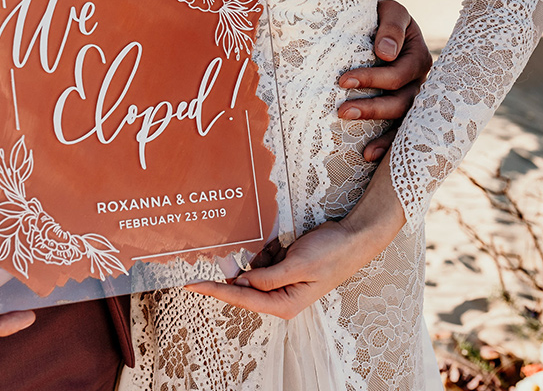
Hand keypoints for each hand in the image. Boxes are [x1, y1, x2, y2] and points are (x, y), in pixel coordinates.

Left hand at [187, 160, 404, 318]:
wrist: (350, 238)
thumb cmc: (331, 254)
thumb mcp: (298, 265)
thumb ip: (268, 278)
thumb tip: (241, 283)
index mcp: (284, 304)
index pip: (241, 298)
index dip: (215, 291)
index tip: (192, 286)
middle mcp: (279, 298)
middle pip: (244, 285)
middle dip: (250, 266)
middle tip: (269, 252)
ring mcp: (280, 284)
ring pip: (252, 269)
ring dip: (264, 255)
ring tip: (287, 248)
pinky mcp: (282, 270)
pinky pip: (263, 259)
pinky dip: (270, 249)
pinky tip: (286, 245)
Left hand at [338, 0, 431, 161]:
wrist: (375, 23)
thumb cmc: (380, 16)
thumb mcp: (391, 11)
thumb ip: (391, 25)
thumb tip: (386, 53)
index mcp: (418, 57)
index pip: (400, 73)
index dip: (374, 78)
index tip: (343, 80)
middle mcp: (420, 82)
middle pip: (402, 101)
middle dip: (372, 108)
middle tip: (342, 112)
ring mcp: (412, 99)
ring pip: (403, 121)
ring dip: (382, 134)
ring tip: (361, 147)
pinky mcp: (402, 113)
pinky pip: (400, 133)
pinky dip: (388, 145)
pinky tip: (369, 156)